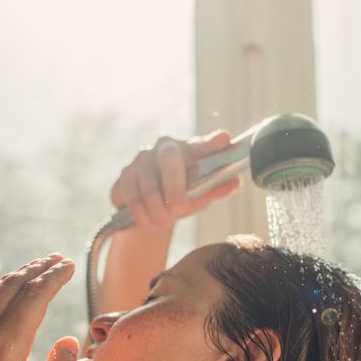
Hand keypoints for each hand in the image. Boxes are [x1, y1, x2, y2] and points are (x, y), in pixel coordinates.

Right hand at [110, 130, 243, 227]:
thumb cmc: (181, 193)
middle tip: (179, 209)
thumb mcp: (200, 193)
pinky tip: (149, 220)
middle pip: (169, 161)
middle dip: (174, 189)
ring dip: (157, 210)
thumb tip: (236, 181)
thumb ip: (216, 187)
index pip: (201, 144)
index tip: (224, 139)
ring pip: (148, 186)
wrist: (151, 208)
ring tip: (164, 220)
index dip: (212, 143)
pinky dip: (142, 214)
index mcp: (188, 149)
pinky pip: (130, 196)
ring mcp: (141, 160)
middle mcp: (164, 148)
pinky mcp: (124, 176)